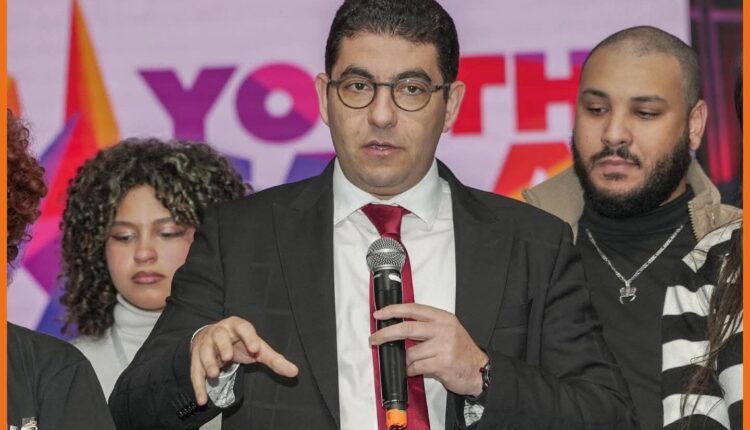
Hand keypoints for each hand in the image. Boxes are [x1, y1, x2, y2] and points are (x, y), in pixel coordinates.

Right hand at [190, 316, 298, 404]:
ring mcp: (206, 343)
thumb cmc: (239, 342)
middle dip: (223, 346)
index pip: (244, 328)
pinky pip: (195, 371)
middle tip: (228, 357)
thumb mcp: (256, 347)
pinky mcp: (196, 357)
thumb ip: (274, 359)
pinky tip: (202, 399)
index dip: (249, 337)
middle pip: (220, 336)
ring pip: (204, 351)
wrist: (213, 338)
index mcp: (238, 326)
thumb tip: (294, 372)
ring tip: (214, 374)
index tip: (255, 349)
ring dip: (208, 362)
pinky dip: (198, 386)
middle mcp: (220, 332)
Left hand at [369, 303, 487, 396]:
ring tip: (413, 363)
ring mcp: (443, 346)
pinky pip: (416, 367)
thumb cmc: (461, 351)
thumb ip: (426, 326)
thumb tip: (397, 328)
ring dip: (406, 360)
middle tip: (374, 338)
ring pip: (410, 353)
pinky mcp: (442, 363)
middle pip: (407, 327)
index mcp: (442, 318)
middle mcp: (443, 329)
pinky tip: (416, 370)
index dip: (393, 310)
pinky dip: (411, 370)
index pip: (414, 309)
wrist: (479, 369)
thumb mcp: (447, 330)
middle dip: (385, 333)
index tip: (379, 314)